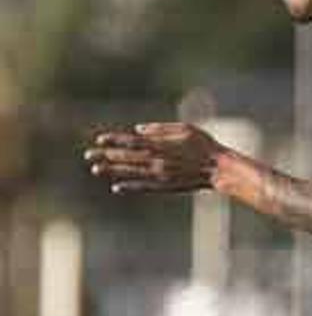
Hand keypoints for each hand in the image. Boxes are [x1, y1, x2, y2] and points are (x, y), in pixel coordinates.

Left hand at [84, 122, 224, 193]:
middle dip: (106, 155)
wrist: (219, 169)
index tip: (99, 139)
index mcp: (162, 145)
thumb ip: (161, 128)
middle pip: (126, 157)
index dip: (115, 140)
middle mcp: (157, 160)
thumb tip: (138, 129)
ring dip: (112, 170)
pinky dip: (129, 186)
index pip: (132, 141)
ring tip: (95, 169)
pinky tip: (116, 187)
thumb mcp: (187, 129)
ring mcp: (160, 175)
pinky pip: (143, 187)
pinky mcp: (165, 186)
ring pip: (130, 172)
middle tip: (88, 155)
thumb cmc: (205, 146)